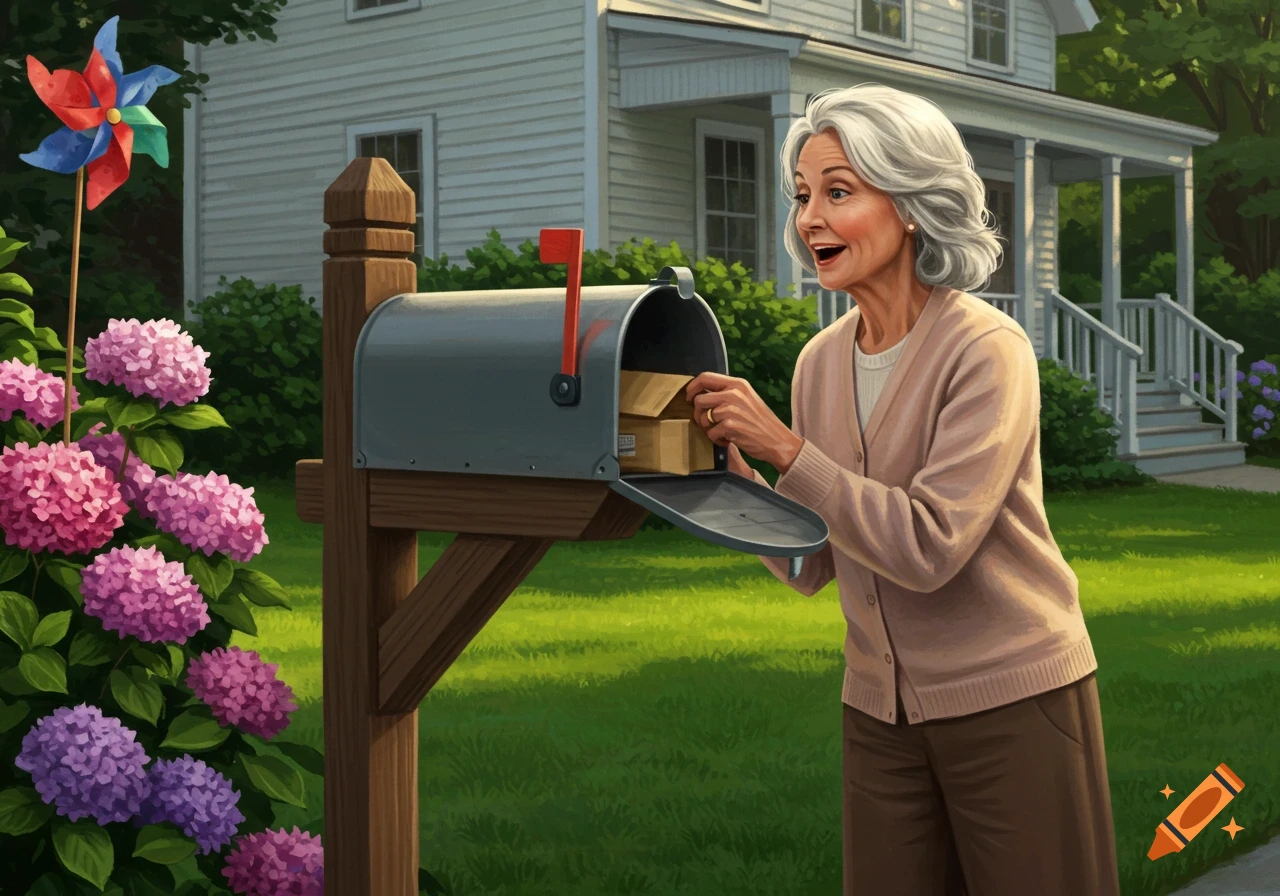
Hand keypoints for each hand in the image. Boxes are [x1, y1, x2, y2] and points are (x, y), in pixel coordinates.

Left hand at [684, 372, 803, 471]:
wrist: (777, 440)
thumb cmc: (760, 422)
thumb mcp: (747, 399)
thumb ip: (727, 393)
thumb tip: (701, 394)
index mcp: (738, 384)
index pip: (705, 377)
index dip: (692, 387)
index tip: (689, 397)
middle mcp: (734, 393)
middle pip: (699, 399)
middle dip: (698, 414)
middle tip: (707, 423)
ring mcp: (731, 409)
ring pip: (703, 418)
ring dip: (709, 429)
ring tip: (722, 432)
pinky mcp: (730, 426)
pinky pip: (710, 433)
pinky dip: (717, 440)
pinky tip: (728, 440)